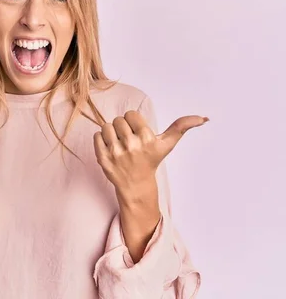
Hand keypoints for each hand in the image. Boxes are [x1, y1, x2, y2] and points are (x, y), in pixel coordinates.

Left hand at [93, 110, 207, 199]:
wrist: (136, 184)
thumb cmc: (151, 159)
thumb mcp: (167, 143)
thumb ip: (182, 126)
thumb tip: (203, 118)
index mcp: (147, 139)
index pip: (131, 114)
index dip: (134, 122)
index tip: (138, 133)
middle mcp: (132, 146)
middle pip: (118, 120)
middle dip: (123, 128)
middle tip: (129, 140)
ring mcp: (116, 153)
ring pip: (106, 126)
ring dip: (111, 133)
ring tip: (119, 144)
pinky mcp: (103, 159)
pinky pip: (96, 136)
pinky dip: (101, 140)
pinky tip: (111, 149)